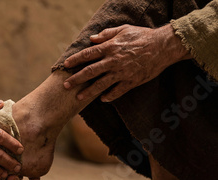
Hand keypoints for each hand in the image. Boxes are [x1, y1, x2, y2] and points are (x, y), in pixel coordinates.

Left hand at [63, 24, 190, 101]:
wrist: (164, 46)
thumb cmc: (143, 36)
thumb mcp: (124, 29)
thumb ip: (107, 34)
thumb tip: (92, 38)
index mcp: (111, 47)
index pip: (88, 54)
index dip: (76, 59)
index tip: (66, 64)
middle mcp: (114, 61)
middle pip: (90, 71)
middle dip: (76, 79)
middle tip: (66, 85)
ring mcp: (122, 72)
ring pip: (101, 84)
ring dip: (88, 91)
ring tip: (78, 97)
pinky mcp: (132, 81)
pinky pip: (118, 91)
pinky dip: (110, 96)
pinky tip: (102, 99)